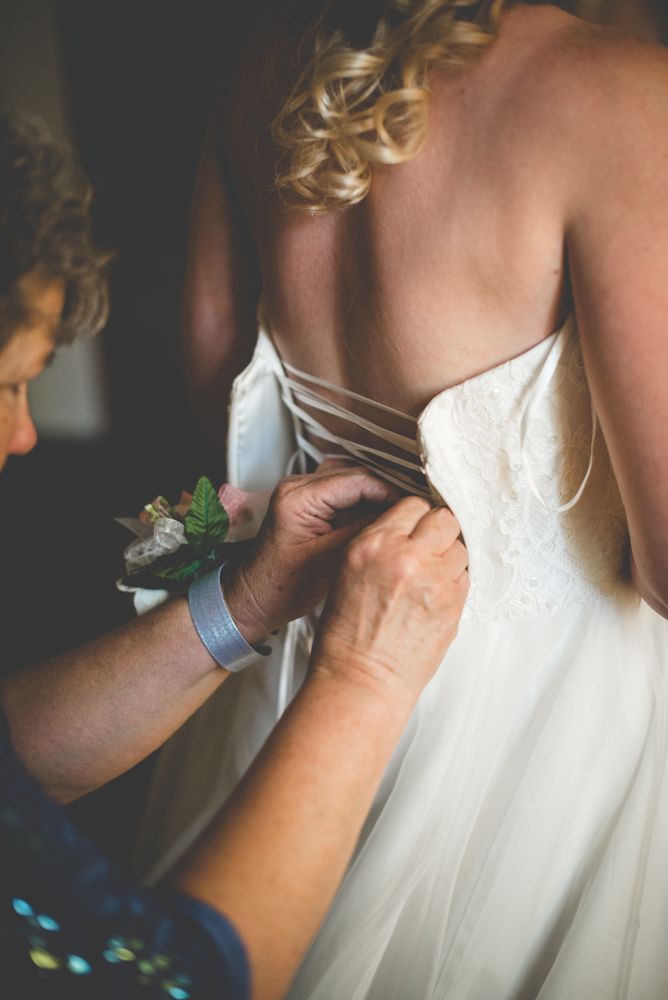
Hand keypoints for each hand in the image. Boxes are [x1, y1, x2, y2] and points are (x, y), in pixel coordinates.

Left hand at [223, 465, 401, 642]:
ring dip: (375, 496)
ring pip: (351, 480)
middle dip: (386, 493)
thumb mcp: (329, 561)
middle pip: (356, 475)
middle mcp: (297, 486)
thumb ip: (363, 532)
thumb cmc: (280, 587)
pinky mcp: (308, 503)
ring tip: (397, 516)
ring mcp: (301, 492)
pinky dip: (362, 502)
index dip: (390, 493)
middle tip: (410, 513)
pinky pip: (342, 492)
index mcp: (297, 498)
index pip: (358, 480)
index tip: (412, 509)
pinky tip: (377, 520)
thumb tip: (397, 515)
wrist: (254, 599)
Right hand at [311, 497, 468, 705]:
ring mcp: (435, 582)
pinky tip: (435, 595)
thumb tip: (407, 529)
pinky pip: (465, 578)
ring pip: (460, 548)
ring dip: (449, 557)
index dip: (415, 516)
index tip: (416, 525)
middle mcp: (407, 558)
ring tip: (431, 575)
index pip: (412, 505)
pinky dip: (454, 582)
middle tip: (429, 546)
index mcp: (374, 545)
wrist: (361, 680)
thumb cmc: (347, 635)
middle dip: (438, 530)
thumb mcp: (347, 571)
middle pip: (444, 519)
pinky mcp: (454, 606)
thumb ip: (379, 543)